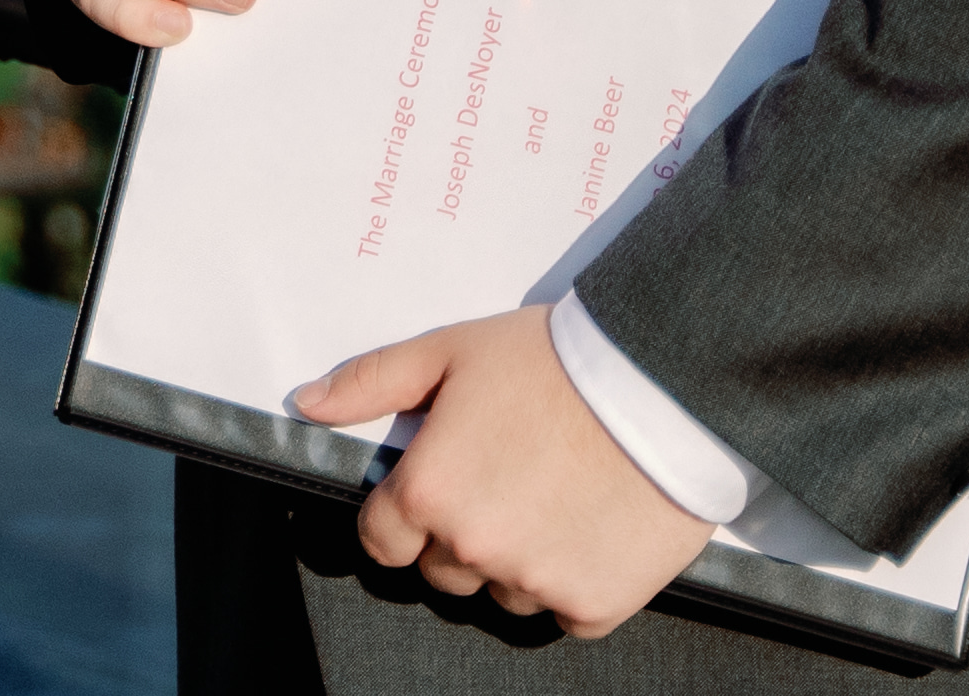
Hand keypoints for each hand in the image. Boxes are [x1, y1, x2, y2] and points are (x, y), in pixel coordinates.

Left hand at [293, 309, 712, 635]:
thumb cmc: (553, 362)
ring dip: (517, 561)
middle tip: (504, 480)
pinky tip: (589, 527)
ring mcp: (536, 582)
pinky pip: (565, 614)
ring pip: (504, 595)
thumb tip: (307, 404)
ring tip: (553, 497)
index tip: (431, 492)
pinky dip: (573, 581)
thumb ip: (371, 382)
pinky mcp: (596, 604)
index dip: (400, 515)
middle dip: (460, 534)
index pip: (383, 541)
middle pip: (443, 571)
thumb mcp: (448, 352)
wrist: (661, 384)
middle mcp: (475, 548)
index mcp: (430, 493)